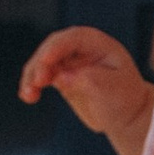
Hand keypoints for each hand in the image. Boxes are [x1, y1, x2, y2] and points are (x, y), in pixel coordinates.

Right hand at [20, 27, 153, 154]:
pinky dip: (31, 85)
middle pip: (51, 48)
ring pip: (41, 62)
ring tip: (28, 95)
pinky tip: (28, 97)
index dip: (56, 48)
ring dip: (31, 76)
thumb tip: (60, 78)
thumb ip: (88, 80)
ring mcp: (67, 61)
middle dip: (41, 63)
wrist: (126, 115)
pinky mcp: (59, 76)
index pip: (71, 38)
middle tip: (37, 83)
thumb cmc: (124, 98)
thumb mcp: (113, 88)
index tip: (45, 62)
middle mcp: (78, 48)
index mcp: (96, 42)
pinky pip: (40, 77)